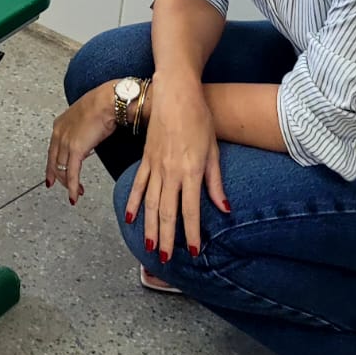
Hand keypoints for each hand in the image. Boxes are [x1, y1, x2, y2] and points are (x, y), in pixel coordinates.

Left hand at [45, 82, 117, 204]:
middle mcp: (59, 133)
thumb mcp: (86, 118)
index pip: (52, 150)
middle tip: (64, 188)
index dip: (52, 166)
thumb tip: (86, 140)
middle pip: (54, 162)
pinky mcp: (76, 149)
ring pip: (62, 169)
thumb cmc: (103, 104)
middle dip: (58, 178)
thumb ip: (82, 130)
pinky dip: (73, 187)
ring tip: (76, 193)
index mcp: (60, 124)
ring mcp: (65, 141)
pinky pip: (72, 173)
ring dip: (69, 184)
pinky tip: (76, 195)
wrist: (108, 101)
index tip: (52, 177)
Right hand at [123, 74, 226, 262]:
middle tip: (164, 260)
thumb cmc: (199, 119)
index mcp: (190, 171)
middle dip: (166, 237)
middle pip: (167, 212)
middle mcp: (170, 172)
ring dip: (150, 227)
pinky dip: (134, 203)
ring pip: (150, 203)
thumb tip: (224, 208)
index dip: (192, 234)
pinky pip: (139, 185)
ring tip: (149, 247)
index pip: (190, 210)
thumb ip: (215, 182)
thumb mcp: (213, 150)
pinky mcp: (146, 159)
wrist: (175, 94)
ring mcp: (155, 166)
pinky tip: (131, 218)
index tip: (194, 252)